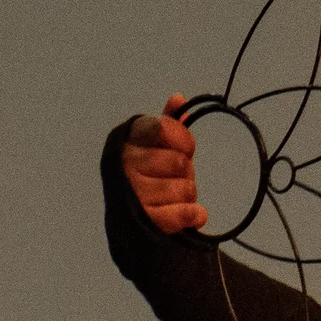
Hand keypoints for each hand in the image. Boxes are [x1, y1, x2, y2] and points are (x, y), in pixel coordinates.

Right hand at [122, 96, 204, 232]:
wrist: (131, 221)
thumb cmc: (148, 176)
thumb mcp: (155, 146)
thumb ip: (168, 124)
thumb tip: (178, 99)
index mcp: (128, 140)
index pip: (165, 129)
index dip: (183, 141)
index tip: (183, 150)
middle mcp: (126, 164)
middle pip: (180, 162)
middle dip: (186, 172)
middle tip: (173, 178)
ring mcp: (134, 194)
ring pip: (186, 188)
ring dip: (188, 194)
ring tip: (173, 197)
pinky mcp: (147, 222)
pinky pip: (187, 213)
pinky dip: (194, 214)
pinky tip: (186, 214)